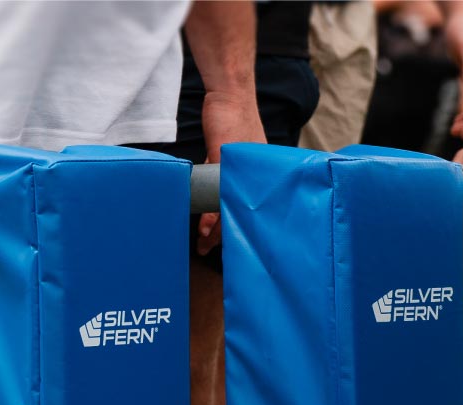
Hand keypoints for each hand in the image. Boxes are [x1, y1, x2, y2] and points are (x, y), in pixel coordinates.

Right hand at [196, 89, 266, 253]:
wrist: (229, 96)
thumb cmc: (232, 120)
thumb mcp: (232, 151)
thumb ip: (228, 173)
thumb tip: (220, 197)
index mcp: (258, 175)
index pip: (249, 207)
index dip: (239, 227)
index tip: (230, 243)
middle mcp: (252, 175)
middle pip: (238, 211)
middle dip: (225, 235)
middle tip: (211, 250)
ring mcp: (238, 168)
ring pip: (228, 207)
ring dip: (215, 229)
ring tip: (204, 244)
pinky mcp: (225, 159)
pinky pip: (217, 193)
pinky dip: (211, 212)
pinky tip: (205, 227)